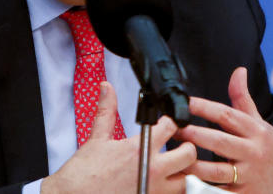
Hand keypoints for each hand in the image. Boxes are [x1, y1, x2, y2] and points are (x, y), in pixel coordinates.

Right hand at [41, 82, 196, 193]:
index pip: (171, 127)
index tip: (168, 123)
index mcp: (140, 149)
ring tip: (174, 168)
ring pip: (188, 181)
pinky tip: (163, 184)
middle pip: (189, 154)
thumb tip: (107, 88)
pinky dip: (174, 190)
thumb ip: (107, 110)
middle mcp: (152, 171)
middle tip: (179, 145)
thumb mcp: (97, 138)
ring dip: (185, 172)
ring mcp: (155, 191)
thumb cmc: (83, 173)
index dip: (172, 121)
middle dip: (187, 147)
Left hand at [173, 67, 272, 192]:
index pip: (226, 115)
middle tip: (171, 128)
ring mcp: (249, 176)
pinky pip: (220, 192)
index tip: (184, 101)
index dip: (203, 107)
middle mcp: (252, 152)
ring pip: (215, 171)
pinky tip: (186, 181)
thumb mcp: (260, 123)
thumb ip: (243, 99)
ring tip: (173, 156)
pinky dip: (203, 187)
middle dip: (192, 134)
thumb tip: (238, 70)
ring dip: (192, 164)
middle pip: (218, 141)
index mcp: (255, 130)